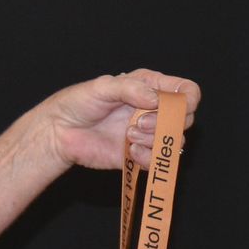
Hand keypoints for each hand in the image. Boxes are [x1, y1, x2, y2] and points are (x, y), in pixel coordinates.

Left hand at [41, 71, 201, 171]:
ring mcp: (148, 134)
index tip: (175, 108)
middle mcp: (154, 110)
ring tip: (128, 136)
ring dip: (154, 141)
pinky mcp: (139, 155)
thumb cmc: (79, 102)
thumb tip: (155, 100)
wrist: (60, 132)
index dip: (188, 100)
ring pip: (174, 141)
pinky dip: (148, 158)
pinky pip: (158, 161)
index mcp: (150, 87)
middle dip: (166, 122)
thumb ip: (130, 89)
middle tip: (139, 122)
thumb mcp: (103, 87)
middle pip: (185, 118)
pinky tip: (129, 152)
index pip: (186, 91)